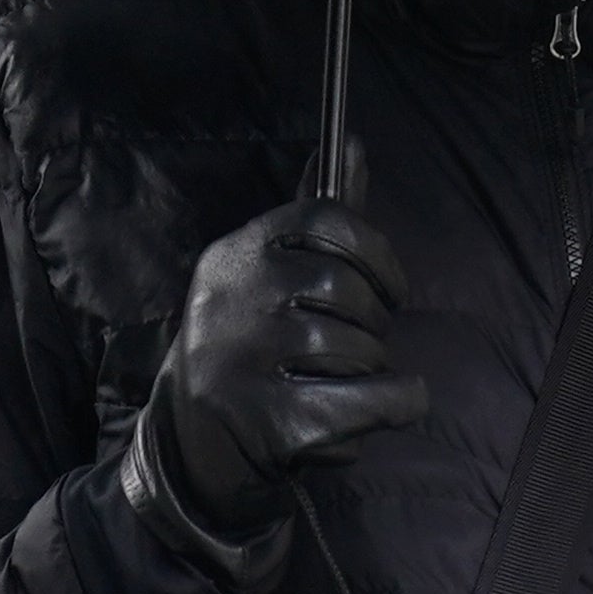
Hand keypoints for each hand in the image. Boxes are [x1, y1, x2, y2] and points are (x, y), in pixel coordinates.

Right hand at [150, 197, 426, 532]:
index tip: (391, 288)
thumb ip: (318, 219)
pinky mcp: (267, 420)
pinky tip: (396, 403)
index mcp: (235, 254)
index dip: (376, 251)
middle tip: (357, 346)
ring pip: (358, 346)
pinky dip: (398, 402)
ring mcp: (243, 360)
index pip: (323, 217)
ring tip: (343, 382)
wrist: (194, 447)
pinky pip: (368, 400)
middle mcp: (232, 299)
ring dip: (374, 369)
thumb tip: (354, 146)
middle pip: (348, 287)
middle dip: (373, 322)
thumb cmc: (251, 349)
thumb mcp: (268, 277)